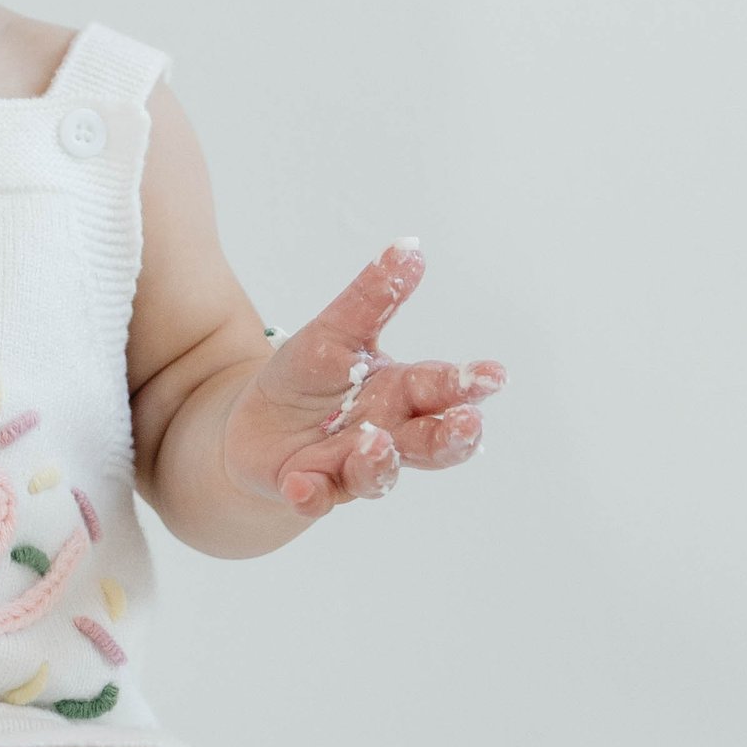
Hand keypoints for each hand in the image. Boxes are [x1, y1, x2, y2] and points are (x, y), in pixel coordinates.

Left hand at [220, 243, 504, 520]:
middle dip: (450, 436)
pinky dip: (311, 494)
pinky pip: (314, 498)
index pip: (438, 387)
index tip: (495, 376)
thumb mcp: (333, 332)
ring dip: (380, 463)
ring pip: (376, 474)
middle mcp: (385, 435)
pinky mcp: (308, 489)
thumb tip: (411, 248)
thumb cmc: (306, 381)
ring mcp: (348, 467)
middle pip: (427, 442)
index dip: (466, 383)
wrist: (252, 430)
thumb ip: (372, 298)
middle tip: (469, 425)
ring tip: (376, 443)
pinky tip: (303, 483)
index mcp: (398, 392)